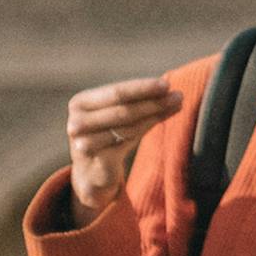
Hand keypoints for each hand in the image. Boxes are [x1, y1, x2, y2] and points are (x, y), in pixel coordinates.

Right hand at [65, 76, 178, 217]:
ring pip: (128, 125)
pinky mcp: (97, 160)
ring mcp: (84, 142)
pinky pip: (128, 141)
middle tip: (178, 96)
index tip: (166, 84)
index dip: (142, 88)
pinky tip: (161, 119)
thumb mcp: (120, 115)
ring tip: (176, 105)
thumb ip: (139, 102)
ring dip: (155, 113)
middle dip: (153, 101)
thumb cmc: (109, 135)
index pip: (116, 92)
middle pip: (123, 109)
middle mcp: (77, 122)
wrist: (93, 171)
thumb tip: (171, 91)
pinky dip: (147, 127)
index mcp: (79, 103)